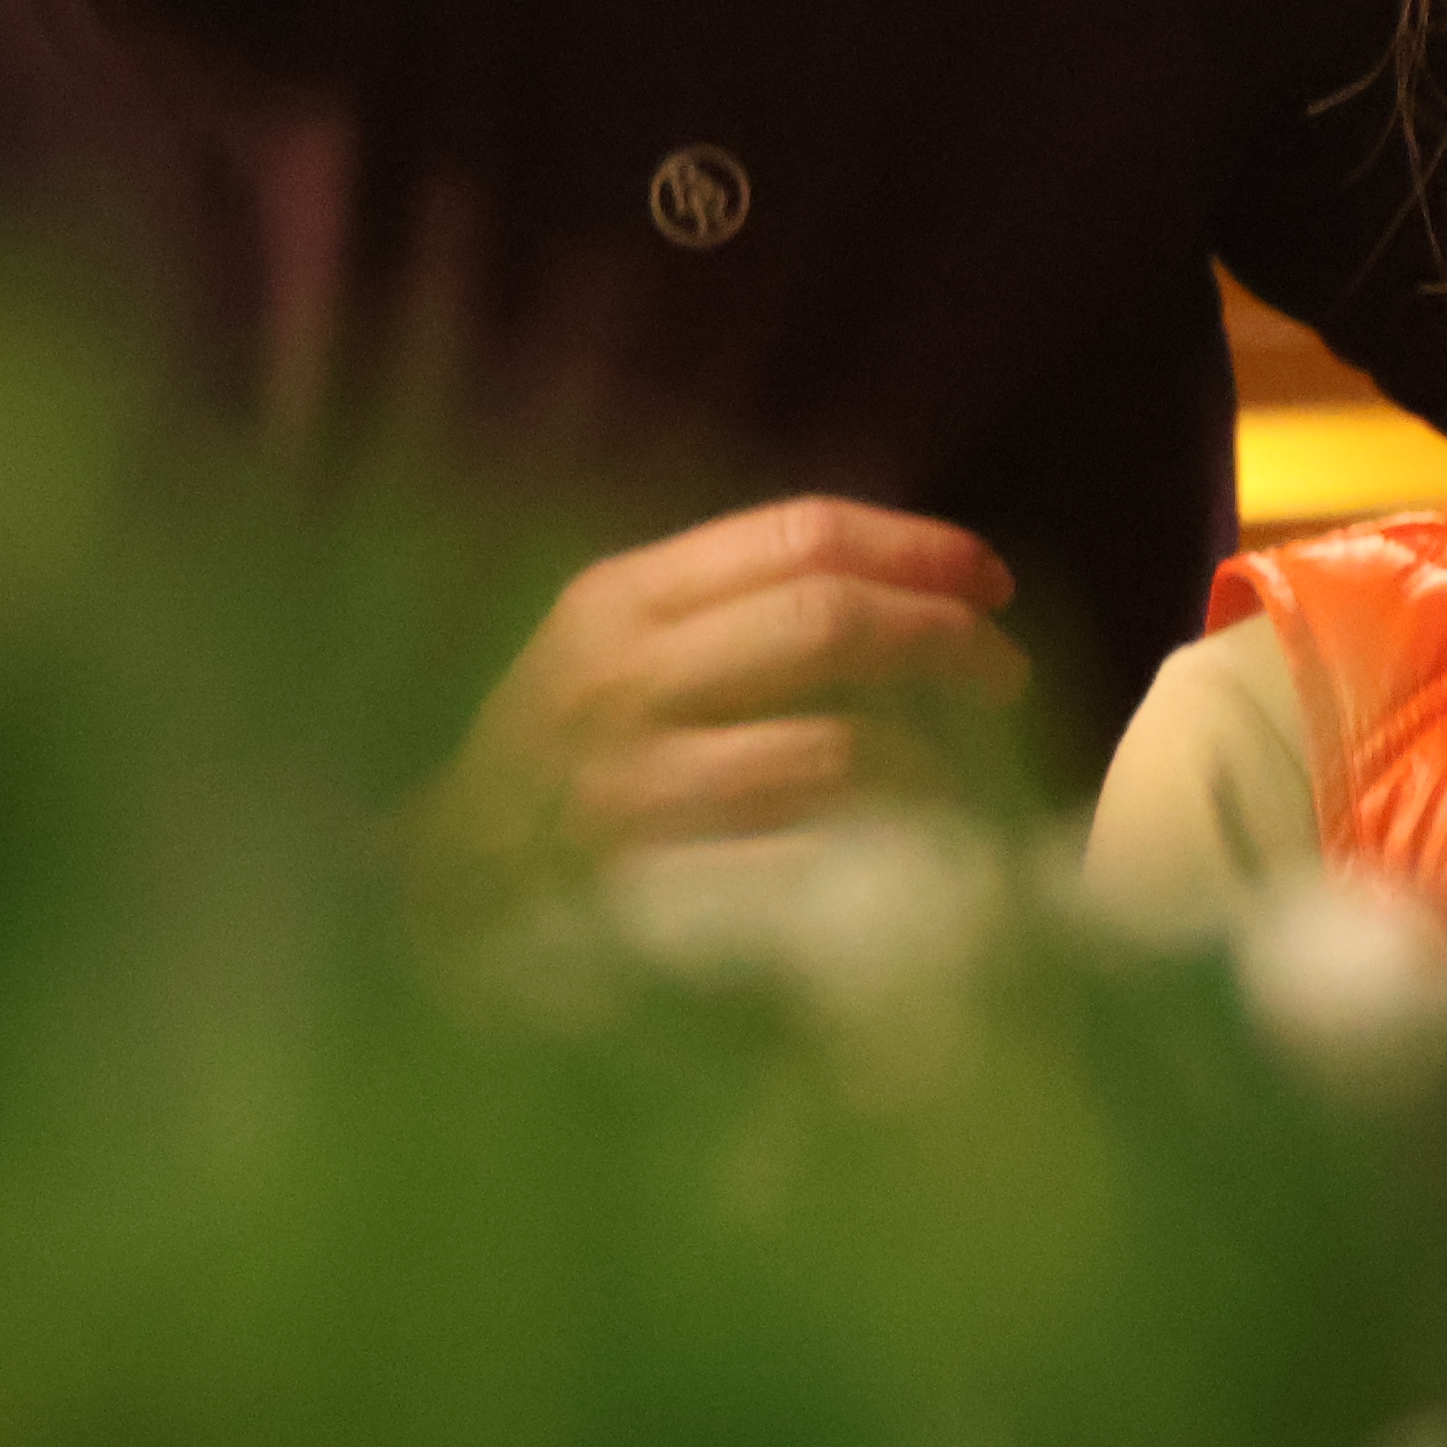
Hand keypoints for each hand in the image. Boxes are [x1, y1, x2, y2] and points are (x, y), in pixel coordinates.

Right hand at [455, 497, 1030, 850]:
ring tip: (963, 777)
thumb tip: (922, 582)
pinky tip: (914, 858)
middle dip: (946, 641)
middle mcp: (614, 681)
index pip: (803, 535)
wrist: (441, 912)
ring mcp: (627, 793)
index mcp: (615, 600)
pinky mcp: (649, 896)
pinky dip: (886, 854)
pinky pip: (814, 860)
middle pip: (830, 621)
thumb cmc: (558, 769)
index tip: (994, 582)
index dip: (921, 549)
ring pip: (839, 747)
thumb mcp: (615, 656)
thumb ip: (735, 605)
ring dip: (933, 760)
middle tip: (1005, 676)